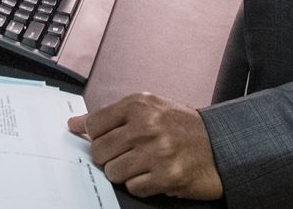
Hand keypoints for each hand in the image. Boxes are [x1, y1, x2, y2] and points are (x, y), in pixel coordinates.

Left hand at [68, 93, 222, 200]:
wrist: (218, 145)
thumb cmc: (179, 126)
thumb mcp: (147, 108)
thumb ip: (110, 116)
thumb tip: (74, 124)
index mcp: (139, 104)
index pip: (94, 124)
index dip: (95, 136)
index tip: (103, 140)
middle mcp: (147, 125)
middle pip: (99, 151)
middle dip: (108, 157)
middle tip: (125, 154)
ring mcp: (157, 152)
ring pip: (113, 172)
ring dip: (124, 173)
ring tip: (140, 164)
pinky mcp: (166, 177)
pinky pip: (133, 188)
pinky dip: (140, 185)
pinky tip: (152, 174)